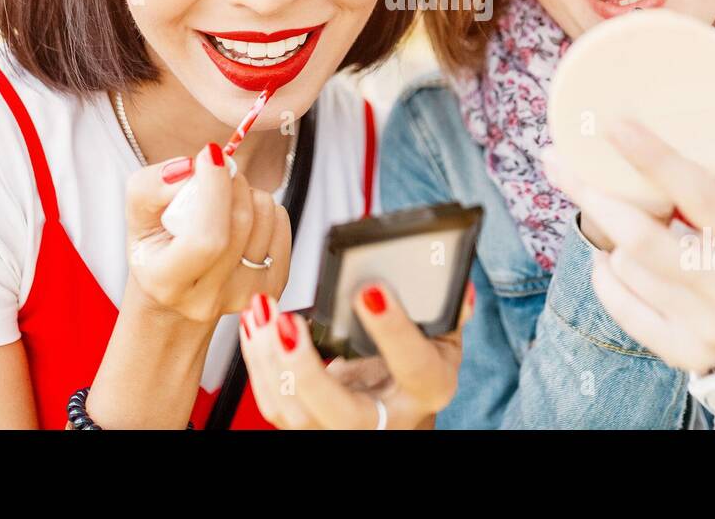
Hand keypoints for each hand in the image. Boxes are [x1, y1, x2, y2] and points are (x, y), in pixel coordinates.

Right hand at [125, 143, 290, 323]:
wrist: (175, 294)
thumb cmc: (155, 250)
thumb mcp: (138, 216)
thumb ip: (151, 186)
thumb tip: (190, 168)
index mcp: (167, 283)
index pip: (205, 238)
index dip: (213, 190)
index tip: (209, 157)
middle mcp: (207, 299)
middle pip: (240, 222)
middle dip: (230, 182)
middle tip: (215, 173)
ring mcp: (244, 296)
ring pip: (265, 217)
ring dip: (248, 192)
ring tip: (225, 201)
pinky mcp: (272, 286)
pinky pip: (281, 225)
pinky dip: (265, 208)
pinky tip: (242, 218)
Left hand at [238, 282, 473, 428]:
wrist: (401, 407)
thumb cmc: (420, 365)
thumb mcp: (444, 337)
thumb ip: (449, 311)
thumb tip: (457, 285)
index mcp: (429, 389)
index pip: (415, 365)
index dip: (393, 330)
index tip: (369, 291)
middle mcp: (388, 419)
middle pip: (342, 415)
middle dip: (306, 371)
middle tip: (287, 323)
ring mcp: (346, 428)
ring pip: (298, 414)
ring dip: (271, 362)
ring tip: (263, 314)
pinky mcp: (313, 424)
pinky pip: (278, 406)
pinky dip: (261, 365)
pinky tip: (257, 328)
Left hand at [548, 120, 714, 376]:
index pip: (697, 193)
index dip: (653, 157)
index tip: (615, 124)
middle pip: (641, 237)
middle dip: (592, 195)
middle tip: (557, 161)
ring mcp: (703, 325)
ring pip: (626, 266)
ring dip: (607, 237)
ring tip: (609, 215)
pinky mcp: (679, 350)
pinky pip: (619, 304)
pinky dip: (606, 275)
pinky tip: (611, 260)